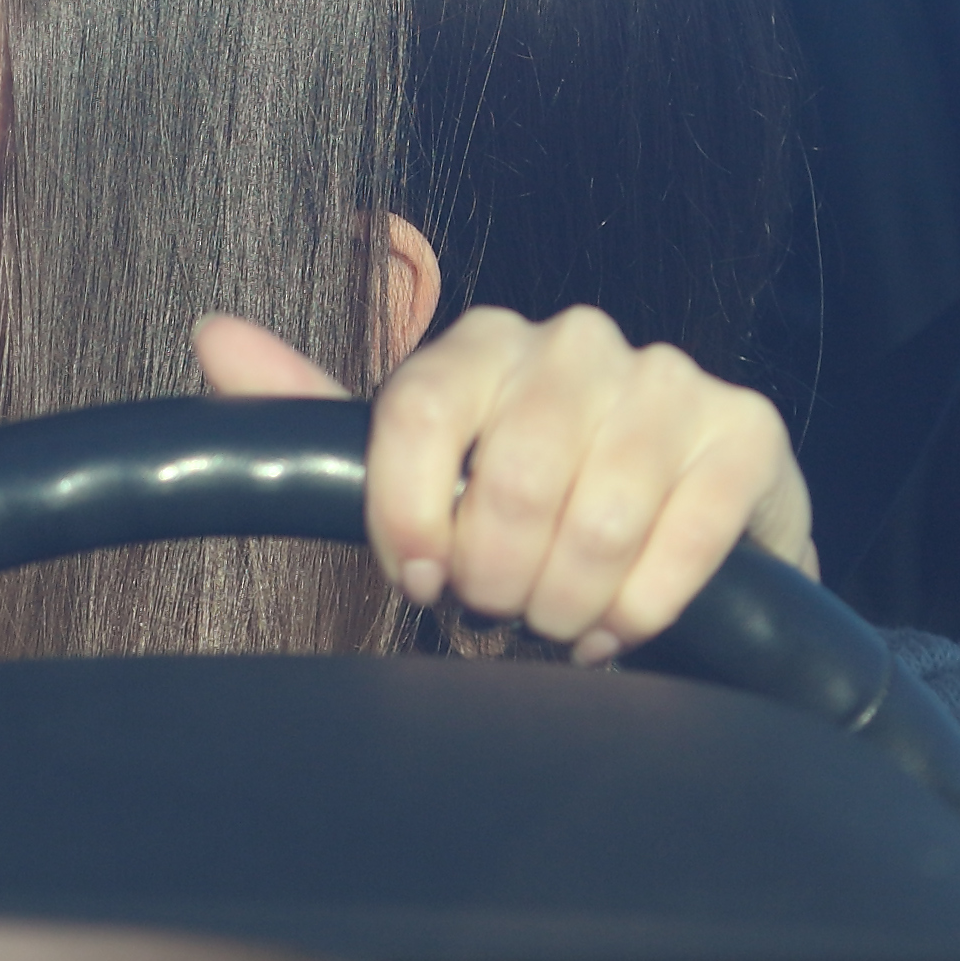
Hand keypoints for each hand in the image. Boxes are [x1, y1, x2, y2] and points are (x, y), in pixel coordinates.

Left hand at [197, 306, 814, 664]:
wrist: (674, 525)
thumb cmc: (525, 501)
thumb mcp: (413, 466)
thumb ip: (310, 414)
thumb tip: (212, 336)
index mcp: (481, 343)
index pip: (416, 415)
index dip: (407, 518)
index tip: (411, 578)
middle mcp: (576, 339)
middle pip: (512, 484)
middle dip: (494, 578)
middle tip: (498, 609)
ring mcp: (669, 377)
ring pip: (596, 520)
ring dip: (566, 602)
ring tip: (556, 621)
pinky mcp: (748, 430)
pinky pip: (685, 539)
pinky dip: (641, 607)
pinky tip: (619, 624)